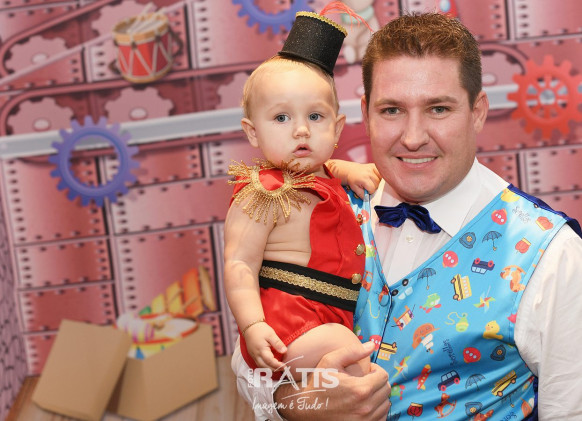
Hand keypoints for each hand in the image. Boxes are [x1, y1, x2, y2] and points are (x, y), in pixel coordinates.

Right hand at [245, 321, 286, 370]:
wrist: (250, 327)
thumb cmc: (261, 330)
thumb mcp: (271, 335)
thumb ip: (278, 344)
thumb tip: (284, 351)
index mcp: (261, 350)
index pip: (270, 361)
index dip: (278, 365)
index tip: (285, 367)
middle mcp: (256, 355)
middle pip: (265, 367)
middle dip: (274, 369)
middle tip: (283, 368)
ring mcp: (253, 356)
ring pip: (261, 367)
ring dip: (270, 369)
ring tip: (278, 367)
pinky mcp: (252, 355)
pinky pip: (259, 364)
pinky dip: (265, 366)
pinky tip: (271, 364)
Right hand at [275, 341, 390, 419]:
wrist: (306, 408)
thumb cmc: (318, 384)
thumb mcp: (330, 361)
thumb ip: (352, 351)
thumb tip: (372, 345)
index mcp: (360, 389)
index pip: (383, 376)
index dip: (376, 370)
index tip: (367, 370)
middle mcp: (366, 407)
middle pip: (386, 390)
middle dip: (378, 381)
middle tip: (365, 380)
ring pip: (385, 404)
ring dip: (378, 396)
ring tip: (364, 392)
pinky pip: (381, 418)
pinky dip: (376, 410)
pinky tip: (364, 404)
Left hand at [346, 163, 380, 197]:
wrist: (350, 170)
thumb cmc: (353, 180)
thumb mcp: (354, 189)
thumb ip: (361, 194)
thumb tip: (367, 199)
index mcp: (364, 179)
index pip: (372, 189)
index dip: (370, 192)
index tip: (366, 190)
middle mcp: (369, 173)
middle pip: (377, 184)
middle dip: (373, 187)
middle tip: (368, 186)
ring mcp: (372, 168)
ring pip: (380, 179)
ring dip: (377, 182)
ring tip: (371, 181)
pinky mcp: (374, 166)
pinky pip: (381, 173)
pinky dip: (379, 176)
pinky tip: (374, 177)